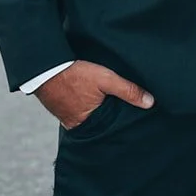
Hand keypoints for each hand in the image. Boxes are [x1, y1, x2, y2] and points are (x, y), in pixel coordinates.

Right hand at [35, 59, 152, 128]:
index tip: (136, 122)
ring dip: (99, 112)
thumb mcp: (105, 79)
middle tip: (126, 114)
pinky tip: (93, 100)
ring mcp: (68, 119)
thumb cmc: (75, 74)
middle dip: (112, 120)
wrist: (45, 67)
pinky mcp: (62, 110)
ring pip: (91, 118)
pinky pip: (79, 112)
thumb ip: (128, 90)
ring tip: (111, 106)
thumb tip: (150, 102)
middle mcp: (78, 126)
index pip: (112, 129)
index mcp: (90, 124)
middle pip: (102, 125)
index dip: (123, 124)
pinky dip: (87, 107)